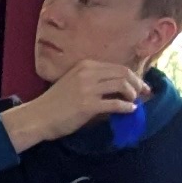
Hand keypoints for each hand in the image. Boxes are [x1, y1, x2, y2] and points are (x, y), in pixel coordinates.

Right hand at [7, 60, 147, 150]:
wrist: (37, 117)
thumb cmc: (55, 103)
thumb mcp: (74, 83)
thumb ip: (93, 81)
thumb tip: (117, 88)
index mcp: (85, 65)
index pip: (117, 67)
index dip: (132, 76)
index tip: (140, 85)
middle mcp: (88, 73)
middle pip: (123, 73)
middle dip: (137, 83)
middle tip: (144, 93)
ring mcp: (88, 88)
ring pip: (121, 85)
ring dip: (133, 94)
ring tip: (135, 101)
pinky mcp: (88, 105)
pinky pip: (115, 104)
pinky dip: (126, 107)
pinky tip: (130, 110)